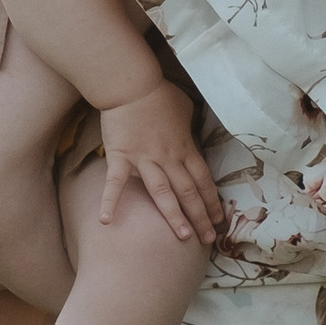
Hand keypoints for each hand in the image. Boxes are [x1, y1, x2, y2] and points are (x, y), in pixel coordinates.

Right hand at [97, 83, 223, 245]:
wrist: (131, 84)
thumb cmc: (158, 93)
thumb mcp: (184, 106)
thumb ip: (190, 125)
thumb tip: (193, 131)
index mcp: (185, 147)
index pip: (203, 179)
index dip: (212, 201)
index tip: (219, 220)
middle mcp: (168, 158)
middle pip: (188, 192)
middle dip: (200, 217)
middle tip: (208, 239)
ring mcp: (144, 159)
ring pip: (163, 193)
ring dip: (174, 216)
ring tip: (183, 237)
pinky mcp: (121, 157)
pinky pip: (115, 183)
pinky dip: (110, 202)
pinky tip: (106, 221)